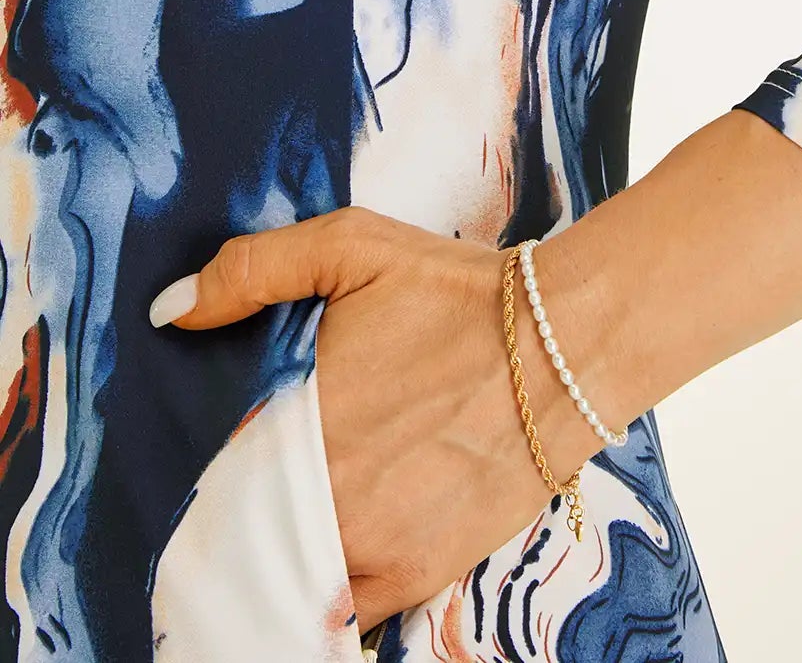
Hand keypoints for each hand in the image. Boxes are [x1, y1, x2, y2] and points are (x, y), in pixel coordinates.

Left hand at [147, 207, 607, 633]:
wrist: (566, 342)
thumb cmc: (457, 292)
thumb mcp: (354, 248)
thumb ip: (255, 270)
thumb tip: (171, 308)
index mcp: (296, 421)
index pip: (211, 478)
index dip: (206, 478)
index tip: (215, 468)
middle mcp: (324, 496)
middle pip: (243, 536)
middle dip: (239, 522)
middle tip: (253, 498)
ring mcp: (371, 546)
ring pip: (287, 582)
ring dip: (281, 563)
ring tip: (289, 534)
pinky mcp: (419, 575)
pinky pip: (345, 617)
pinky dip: (326, 601)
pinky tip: (325, 571)